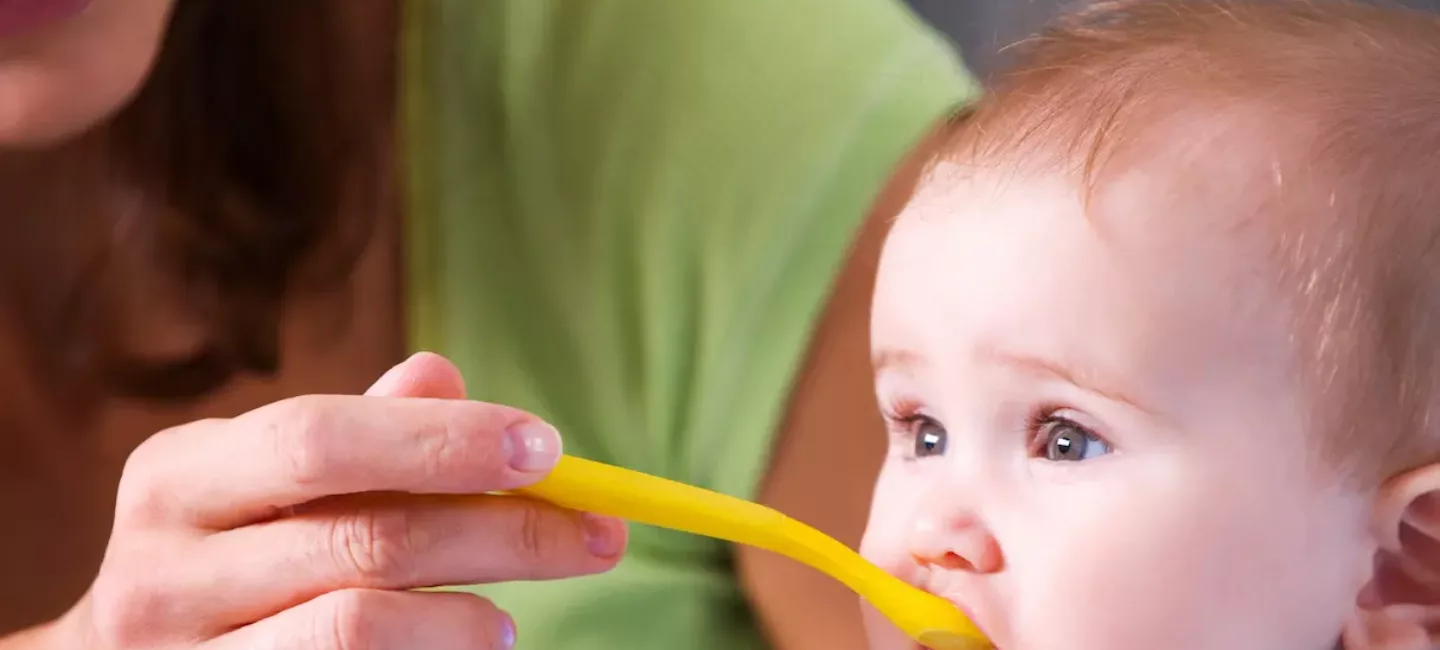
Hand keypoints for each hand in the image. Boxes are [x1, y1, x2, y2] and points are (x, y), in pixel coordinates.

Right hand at [33, 352, 626, 649]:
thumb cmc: (228, 551)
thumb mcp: (271, 480)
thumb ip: (360, 431)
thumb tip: (445, 376)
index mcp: (179, 475)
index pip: (322, 440)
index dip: (444, 441)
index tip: (549, 450)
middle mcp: (161, 569)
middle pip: (366, 537)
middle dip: (503, 532)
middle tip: (599, 535)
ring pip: (358, 627)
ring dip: (467, 617)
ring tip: (513, 615)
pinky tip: (465, 645)